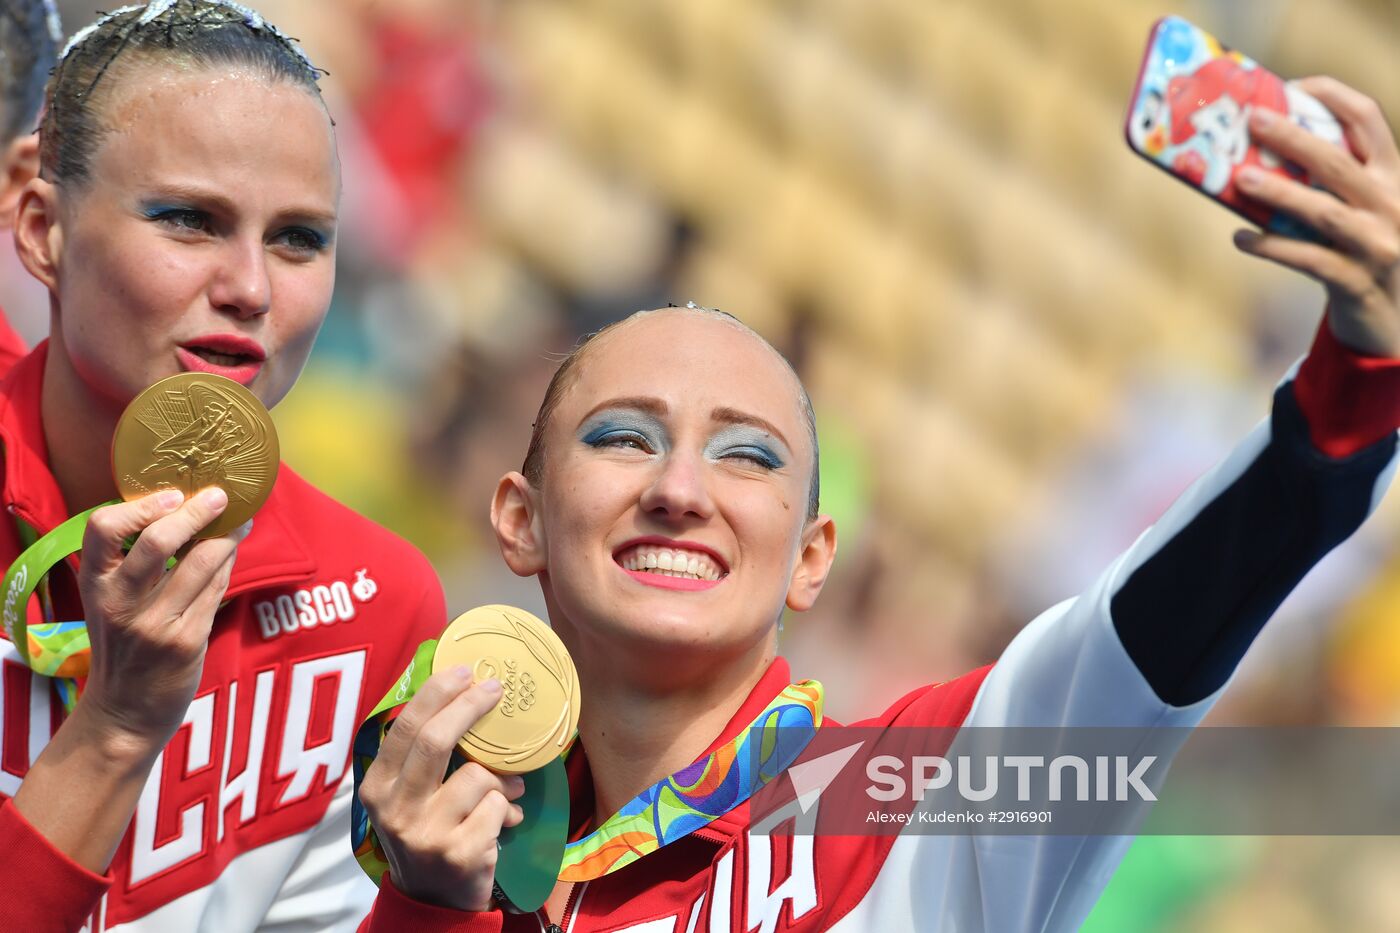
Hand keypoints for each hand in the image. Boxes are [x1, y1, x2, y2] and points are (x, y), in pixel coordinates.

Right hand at [77, 487, 248, 755]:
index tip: (171, 494)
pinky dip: (228, 565)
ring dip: (227, 535)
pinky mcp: (186, 642)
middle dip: (196, 512)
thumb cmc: (123, 648)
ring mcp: (155, 624)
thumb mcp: (111, 603)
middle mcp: (120, 603)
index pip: (102, 529)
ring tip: (241, 521)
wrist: (124, 714)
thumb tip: (185, 510)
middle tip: (221, 495)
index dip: (139, 506)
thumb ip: (134, 564)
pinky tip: (234, 553)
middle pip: (158, 542)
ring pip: (201, 563)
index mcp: (96, 586)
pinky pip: (216, 590)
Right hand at [357, 668, 525, 911]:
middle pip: (434, 740)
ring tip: (504, 793)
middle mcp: (393, 809)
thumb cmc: (428, 831)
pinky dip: (507, 810)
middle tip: (495, 690)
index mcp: (377, 786)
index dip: (437, 693)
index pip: (404, 727)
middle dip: (470, 707)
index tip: (465, 671)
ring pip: (476, 776)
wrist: (433, 901)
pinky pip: (497, 808)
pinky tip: (502, 824)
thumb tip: (458, 691)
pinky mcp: (458, 853)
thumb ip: (421, 755)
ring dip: (501, 780)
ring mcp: (424, 834)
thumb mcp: (408, 795)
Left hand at [1232, 76, 1399, 357]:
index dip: (1332, 96)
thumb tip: (1253, 159)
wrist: (1398, 322)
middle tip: (1252, 120)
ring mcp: (1377, 245)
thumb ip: (1326, 186)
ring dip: (1279, 193)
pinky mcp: (1357, 282)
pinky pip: (1308, 260)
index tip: (1293, 86)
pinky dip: (1272, 248)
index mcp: (1392, 176)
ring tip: (1241, 179)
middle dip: (1293, 138)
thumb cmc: (1365, 253)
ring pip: (1323, 212)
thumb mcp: (1361, 211)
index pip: (1368, 120)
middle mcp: (1390, 204)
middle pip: (1338, 162)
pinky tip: (1240, 239)